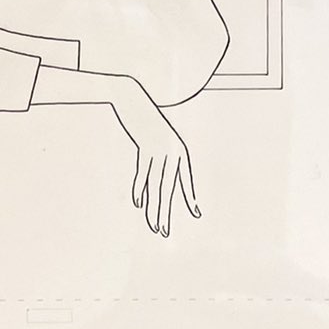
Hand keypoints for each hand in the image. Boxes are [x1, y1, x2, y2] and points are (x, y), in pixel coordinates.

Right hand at [109, 80, 200, 235]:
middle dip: (166, 212)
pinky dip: (140, 189)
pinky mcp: (144, 146)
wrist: (132, 96)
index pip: (186, 179)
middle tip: (164, 232)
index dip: (190, 196)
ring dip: (155, 208)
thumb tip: (155, 172)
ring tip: (155, 226)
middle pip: (168, 188)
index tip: (196, 213)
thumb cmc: (144, 117)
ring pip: (156, 185)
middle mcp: (172, 152)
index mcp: (179, 150)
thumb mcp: (156, 135)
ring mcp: (158, 150)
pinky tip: (140, 203)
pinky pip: (143, 173)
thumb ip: (159, 154)